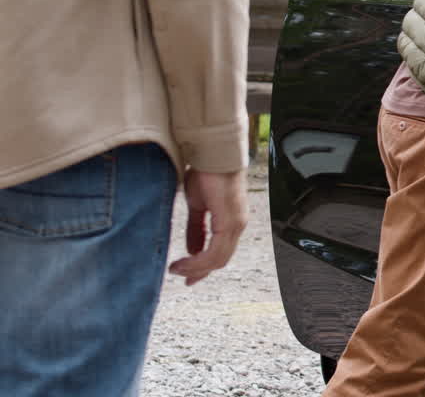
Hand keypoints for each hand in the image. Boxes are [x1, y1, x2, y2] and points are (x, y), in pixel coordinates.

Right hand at [168, 169, 247, 285]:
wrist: (212, 156)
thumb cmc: (207, 174)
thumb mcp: (197, 206)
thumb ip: (196, 228)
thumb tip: (191, 249)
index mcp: (231, 221)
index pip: (220, 252)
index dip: (203, 266)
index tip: (186, 274)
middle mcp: (237, 225)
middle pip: (220, 260)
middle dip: (199, 271)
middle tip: (181, 277)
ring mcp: (236, 224)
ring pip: (218, 259)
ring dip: (196, 268)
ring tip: (176, 269)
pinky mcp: (230, 222)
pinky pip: (216, 251)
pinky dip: (198, 261)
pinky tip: (184, 262)